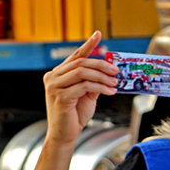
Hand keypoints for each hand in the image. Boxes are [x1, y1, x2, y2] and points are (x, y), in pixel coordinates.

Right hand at [42, 31, 118, 147]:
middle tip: (117, 70)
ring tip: (115, 82)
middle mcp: (53, 77)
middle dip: (102, 65)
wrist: (65, 135)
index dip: (88, 44)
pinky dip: (100, 87)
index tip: (98, 34)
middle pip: (81, 62)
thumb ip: (93, 80)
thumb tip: (108, 70)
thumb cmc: (74, 114)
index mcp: (58, 74)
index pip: (75, 55)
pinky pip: (85, 86)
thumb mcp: (86, 94)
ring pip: (83, 72)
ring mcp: (54, 86)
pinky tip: (110, 91)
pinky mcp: (60, 96)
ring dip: (103, 76)